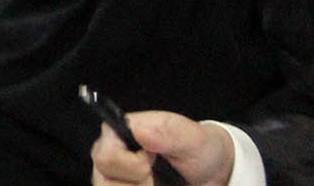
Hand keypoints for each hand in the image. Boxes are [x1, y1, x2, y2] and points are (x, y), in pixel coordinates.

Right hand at [90, 111, 234, 185]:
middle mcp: (110, 156)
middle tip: (154, 175)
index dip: (128, 164)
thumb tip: (141, 132)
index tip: (152, 162)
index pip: (104, 154)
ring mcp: (114, 179)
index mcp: (119, 133)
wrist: (210, 173)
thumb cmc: (197, 149)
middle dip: (137, 183)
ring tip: (154, 183)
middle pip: (102, 180)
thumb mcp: (192, 138)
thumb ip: (169, 134)